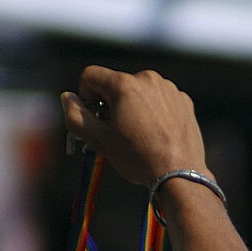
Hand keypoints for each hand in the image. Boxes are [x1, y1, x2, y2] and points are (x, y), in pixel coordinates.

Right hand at [60, 67, 208, 188]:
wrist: (179, 174)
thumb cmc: (137, 158)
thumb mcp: (99, 140)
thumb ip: (75, 115)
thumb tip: (67, 97)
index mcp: (124, 84)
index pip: (90, 76)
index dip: (86, 97)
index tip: (96, 120)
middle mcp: (147, 78)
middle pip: (116, 84)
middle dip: (111, 104)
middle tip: (118, 133)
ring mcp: (168, 88)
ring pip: (139, 92)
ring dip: (134, 108)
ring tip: (140, 136)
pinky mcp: (183, 100)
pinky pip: (160, 99)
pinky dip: (155, 112)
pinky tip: (158, 134)